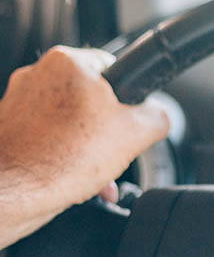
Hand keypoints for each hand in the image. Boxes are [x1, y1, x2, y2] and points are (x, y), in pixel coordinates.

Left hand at [0, 46, 168, 245]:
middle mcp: (37, 75)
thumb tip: (157, 117)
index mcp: (68, 62)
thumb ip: (157, 116)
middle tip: (116, 152)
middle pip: (91, 99)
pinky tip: (76, 181)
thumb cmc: (60, 160)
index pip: (114, 67)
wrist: (10, 194)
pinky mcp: (8, 130)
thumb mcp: (137, 134)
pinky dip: (64, 158)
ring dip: (88, 148)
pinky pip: (48, 140)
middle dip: (108, 130)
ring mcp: (18, 103)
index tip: (132, 118)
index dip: (130, 97)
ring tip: (96, 174)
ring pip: (70, 122)